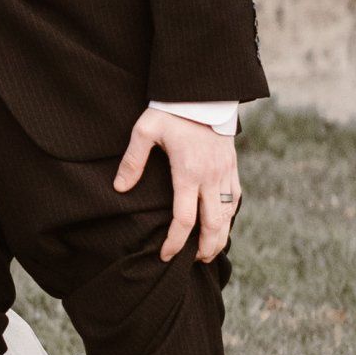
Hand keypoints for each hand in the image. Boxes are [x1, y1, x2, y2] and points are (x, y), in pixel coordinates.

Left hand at [113, 108, 241, 263]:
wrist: (204, 92)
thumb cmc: (171, 112)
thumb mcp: (145, 130)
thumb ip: (132, 160)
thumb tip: (120, 188)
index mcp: (188, 172)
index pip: (184, 219)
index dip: (174, 242)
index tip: (165, 255)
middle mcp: (210, 177)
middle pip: (213, 225)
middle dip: (205, 248)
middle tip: (194, 262)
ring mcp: (225, 172)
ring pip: (228, 215)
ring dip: (220, 236)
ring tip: (208, 251)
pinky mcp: (232, 166)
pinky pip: (236, 198)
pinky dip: (230, 216)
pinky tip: (222, 224)